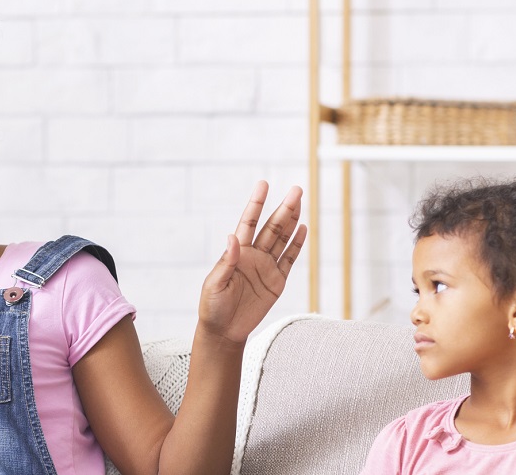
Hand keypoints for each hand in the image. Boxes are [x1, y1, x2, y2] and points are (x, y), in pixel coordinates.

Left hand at [198, 181, 306, 346]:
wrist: (224, 331)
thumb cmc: (212, 307)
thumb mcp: (214, 285)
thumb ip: (226, 262)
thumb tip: (232, 238)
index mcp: (236, 253)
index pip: (248, 223)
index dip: (256, 204)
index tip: (263, 184)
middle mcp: (253, 256)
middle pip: (271, 228)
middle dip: (284, 209)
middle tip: (296, 190)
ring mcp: (266, 268)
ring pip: (282, 240)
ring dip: (292, 221)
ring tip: (300, 201)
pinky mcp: (276, 282)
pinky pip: (289, 260)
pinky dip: (296, 245)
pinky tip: (303, 229)